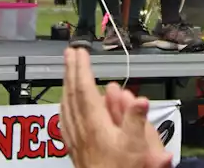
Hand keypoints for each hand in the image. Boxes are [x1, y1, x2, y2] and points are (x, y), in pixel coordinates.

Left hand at [61, 47, 169, 167]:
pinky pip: (63, 122)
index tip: (79, 52)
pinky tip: (63, 106)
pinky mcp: (73, 151)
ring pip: (65, 106)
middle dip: (70, 71)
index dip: (81, 69)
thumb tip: (140, 99)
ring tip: (66, 72)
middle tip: (70, 53)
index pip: (84, 89)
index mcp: (95, 125)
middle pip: (71, 94)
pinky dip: (63, 106)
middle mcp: (81, 130)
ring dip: (65, 85)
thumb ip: (137, 122)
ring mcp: (74, 140)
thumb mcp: (137, 149)